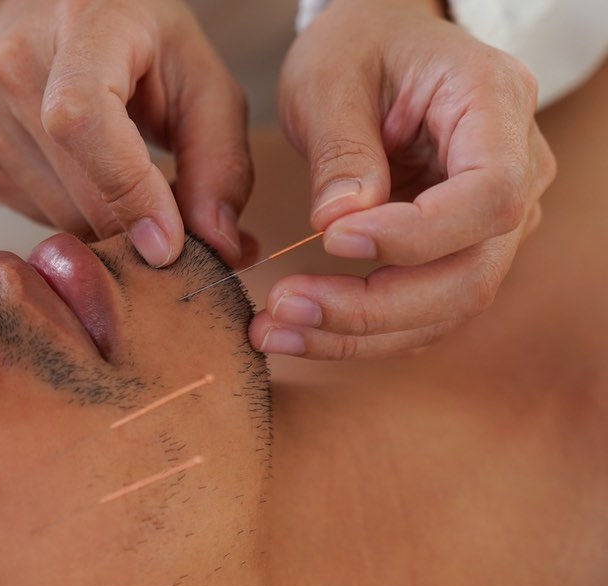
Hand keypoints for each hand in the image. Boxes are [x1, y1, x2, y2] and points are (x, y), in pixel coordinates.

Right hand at [0, 0, 251, 266]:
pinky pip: (39, 220)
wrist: (52, 23)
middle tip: (178, 231)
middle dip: (137, 227)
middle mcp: (13, 64)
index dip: (128, 190)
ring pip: (60, 217)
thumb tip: (219, 245)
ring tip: (140, 199)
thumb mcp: (199, 80)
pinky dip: (80, 221)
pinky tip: (96, 186)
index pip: (83, 119)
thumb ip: (220, 160)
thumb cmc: (136, 44)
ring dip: (112, 229)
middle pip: (78, 187)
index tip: (168, 242)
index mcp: (82, 25)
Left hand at [251, 0, 555, 358]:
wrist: (379, 45)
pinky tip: (298, 329)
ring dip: (358, 333)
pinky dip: (360, 331)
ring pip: (447, 307)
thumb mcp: (330, 76)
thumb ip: (340, 148)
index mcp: (495, 105)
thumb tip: (339, 224)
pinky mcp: (457, 250)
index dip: (415, 234)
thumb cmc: (359, 45)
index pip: (488, 196)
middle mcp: (518, 169)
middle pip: (471, 273)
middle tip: (284, 308)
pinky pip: (422, 311)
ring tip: (275, 329)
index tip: (333, 239)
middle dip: (374, 307)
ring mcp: (493, 220)